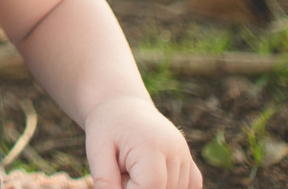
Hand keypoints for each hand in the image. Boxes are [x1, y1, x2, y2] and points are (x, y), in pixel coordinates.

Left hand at [84, 95, 203, 188]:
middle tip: (123, 169)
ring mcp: (185, 155)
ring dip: (152, 186)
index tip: (117, 175)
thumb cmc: (106, 128)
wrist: (121, 106)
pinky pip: (190, 185)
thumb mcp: (97, 151)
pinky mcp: (188, 159)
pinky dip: (171, 186)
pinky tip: (152, 175)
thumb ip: (105, 181)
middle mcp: (175, 150)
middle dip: (138, 187)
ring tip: (134, 168)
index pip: (150, 187)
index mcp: (152, 146)